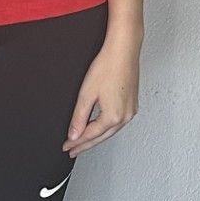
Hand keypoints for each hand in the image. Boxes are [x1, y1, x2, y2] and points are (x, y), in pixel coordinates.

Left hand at [63, 32, 139, 155]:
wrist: (124, 50)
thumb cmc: (108, 66)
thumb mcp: (86, 94)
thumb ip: (79, 118)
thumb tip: (74, 135)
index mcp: (114, 116)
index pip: (91, 135)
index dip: (77, 142)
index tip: (67, 147)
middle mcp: (126, 116)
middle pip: (102, 136)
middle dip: (86, 144)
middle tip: (73, 150)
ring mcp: (131, 110)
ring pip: (111, 131)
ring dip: (96, 137)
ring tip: (83, 142)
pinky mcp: (132, 103)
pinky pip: (117, 122)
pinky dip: (106, 127)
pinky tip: (99, 127)